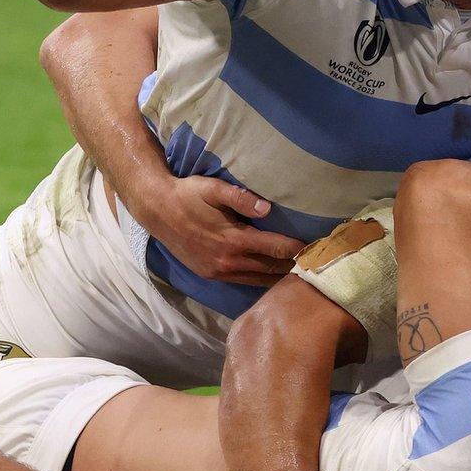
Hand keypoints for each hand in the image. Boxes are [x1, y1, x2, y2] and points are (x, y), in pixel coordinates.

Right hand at [131, 174, 303, 285]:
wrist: (157, 211)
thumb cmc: (188, 195)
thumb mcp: (213, 189)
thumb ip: (241, 199)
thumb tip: (267, 209)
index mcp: (233, 239)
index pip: (275, 248)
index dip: (296, 248)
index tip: (313, 247)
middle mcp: (228, 261)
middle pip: (271, 268)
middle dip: (292, 265)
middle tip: (312, 261)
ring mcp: (219, 272)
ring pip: (258, 279)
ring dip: (278, 276)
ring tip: (298, 271)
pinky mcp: (211, 275)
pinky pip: (243, 281)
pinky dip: (259, 279)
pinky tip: (270, 275)